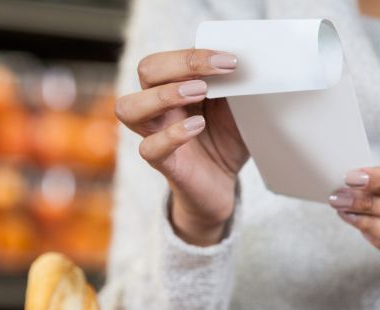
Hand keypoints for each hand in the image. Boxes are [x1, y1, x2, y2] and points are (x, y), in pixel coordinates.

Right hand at [116, 49, 248, 245]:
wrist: (223, 184)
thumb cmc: (225, 140)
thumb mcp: (236, 108)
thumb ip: (235, 86)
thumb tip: (251, 62)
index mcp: (174, 86)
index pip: (168, 58)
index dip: (194, 55)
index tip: (229, 60)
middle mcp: (158, 106)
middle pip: (146, 70)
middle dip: (179, 65)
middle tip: (212, 77)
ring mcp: (155, 134)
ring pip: (129, 108)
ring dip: (164, 95)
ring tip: (199, 94)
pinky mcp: (162, 163)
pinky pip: (149, 148)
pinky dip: (171, 135)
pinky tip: (197, 127)